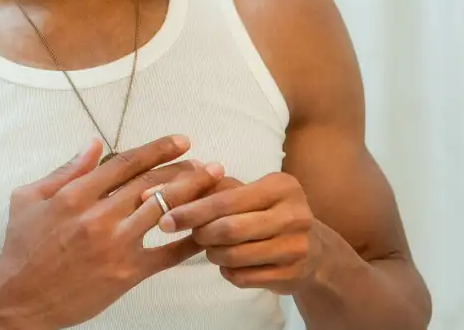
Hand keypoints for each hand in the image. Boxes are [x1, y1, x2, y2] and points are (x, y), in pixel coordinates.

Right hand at [0, 136, 225, 329]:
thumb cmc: (20, 248)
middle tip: (208, 164)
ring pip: (165, 211)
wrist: (17, 299)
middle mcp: (99, 215)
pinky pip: (166, 255)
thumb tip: (94, 143)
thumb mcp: (29, 198)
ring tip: (214, 186)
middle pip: (153, 183)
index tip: (182, 141)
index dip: (159, 149)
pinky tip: (205, 232)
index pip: (127, 162)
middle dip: (187, 170)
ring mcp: (115, 244)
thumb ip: (66, 170)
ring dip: (194, 196)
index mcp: (76, 194)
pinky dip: (188, 242)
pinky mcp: (126, 273)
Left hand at [153, 173, 321, 294]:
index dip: (191, 210)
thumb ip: (203, 187)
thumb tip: (153, 191)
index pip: (225, 199)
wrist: (311, 248)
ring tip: (213, 247)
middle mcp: (295, 214)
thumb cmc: (264, 212)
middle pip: (229, 229)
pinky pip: (243, 277)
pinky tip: (230, 262)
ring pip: (234, 256)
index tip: (164, 218)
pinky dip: (227, 271)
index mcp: (281, 186)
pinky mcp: (293, 275)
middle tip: (193, 235)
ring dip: (213, 254)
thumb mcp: (243, 192)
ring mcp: (297, 247)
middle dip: (202, 234)